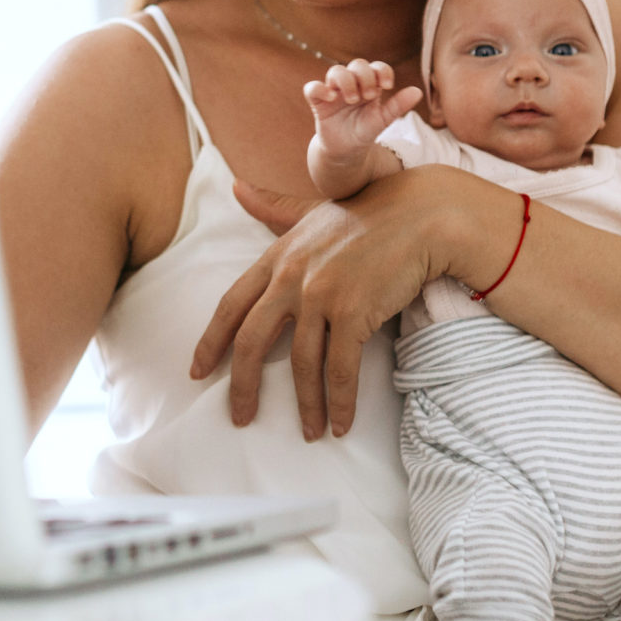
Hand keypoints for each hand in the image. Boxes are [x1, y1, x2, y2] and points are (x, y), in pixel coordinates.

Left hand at [194, 170, 467, 440]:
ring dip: (306, 406)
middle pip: (252, 342)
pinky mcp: (354, 311)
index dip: (211, 342)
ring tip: (310, 431)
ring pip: (301, 364)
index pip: (230, 305)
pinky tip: (341, 423)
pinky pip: (341, 369)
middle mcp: (292, 276)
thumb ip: (272, 208)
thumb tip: (237, 188)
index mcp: (276, 256)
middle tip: (240, 417)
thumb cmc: (370, 212)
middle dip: (243, 386)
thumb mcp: (312, 212)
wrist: (422, 214)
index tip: (198, 372)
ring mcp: (321, 295)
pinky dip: (341, 401)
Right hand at [304, 59, 420, 167]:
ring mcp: (334, 91)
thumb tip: (418, 91)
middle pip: (357, 64)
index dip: (382, 71)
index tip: (388, 86)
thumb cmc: (365, 131)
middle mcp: (352, 84)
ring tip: (353, 99)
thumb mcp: (383, 120)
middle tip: (370, 96)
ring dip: (346, 81)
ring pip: (336, 71)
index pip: (376, 67)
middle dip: (365, 77)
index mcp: (370, 85)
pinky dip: (320, 89)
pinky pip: (312, 88)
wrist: (347, 150)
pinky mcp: (318, 102)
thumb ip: (398, 105)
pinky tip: (332, 98)